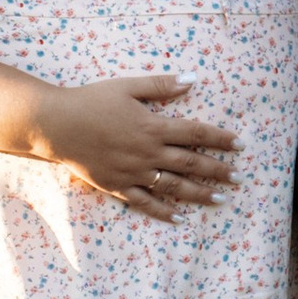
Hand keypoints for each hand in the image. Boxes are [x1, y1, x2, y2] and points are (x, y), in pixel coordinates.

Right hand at [27, 71, 238, 218]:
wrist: (56, 125)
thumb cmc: (91, 101)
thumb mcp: (127, 86)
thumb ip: (161, 85)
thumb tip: (193, 80)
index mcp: (152, 126)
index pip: (195, 133)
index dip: (220, 138)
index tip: (241, 144)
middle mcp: (147, 153)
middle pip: (190, 162)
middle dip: (218, 169)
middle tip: (241, 177)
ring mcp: (134, 173)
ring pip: (174, 186)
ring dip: (200, 193)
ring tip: (222, 199)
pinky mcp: (118, 186)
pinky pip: (145, 203)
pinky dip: (164, 211)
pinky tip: (180, 218)